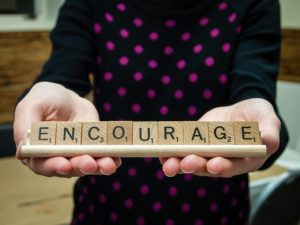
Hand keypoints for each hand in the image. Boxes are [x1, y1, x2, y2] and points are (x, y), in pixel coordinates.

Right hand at [14, 82, 120, 176]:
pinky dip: (110, 159)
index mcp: (38, 151)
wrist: (66, 96)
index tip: (64, 164)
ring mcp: (77, 154)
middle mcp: (58, 157)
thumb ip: (25, 126)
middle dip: (79, 167)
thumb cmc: (45, 99)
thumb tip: (22, 151)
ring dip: (98, 166)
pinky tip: (117, 159)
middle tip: (89, 163)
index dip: (53, 166)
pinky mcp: (93, 148)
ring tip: (109, 164)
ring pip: (87, 165)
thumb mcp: (32, 105)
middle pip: (68, 168)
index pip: (43, 165)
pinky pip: (102, 156)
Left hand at [160, 98, 280, 176]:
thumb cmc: (257, 116)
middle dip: (196, 165)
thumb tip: (268, 140)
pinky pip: (182, 151)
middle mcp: (224, 160)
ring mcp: (207, 153)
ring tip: (168, 163)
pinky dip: (171, 153)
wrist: (240, 112)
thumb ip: (269, 129)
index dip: (224, 166)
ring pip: (192, 162)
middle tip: (185, 163)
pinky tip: (161, 153)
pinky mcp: (195, 145)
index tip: (213, 164)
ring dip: (179, 163)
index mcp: (244, 158)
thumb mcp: (267, 118)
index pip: (234, 165)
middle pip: (209, 167)